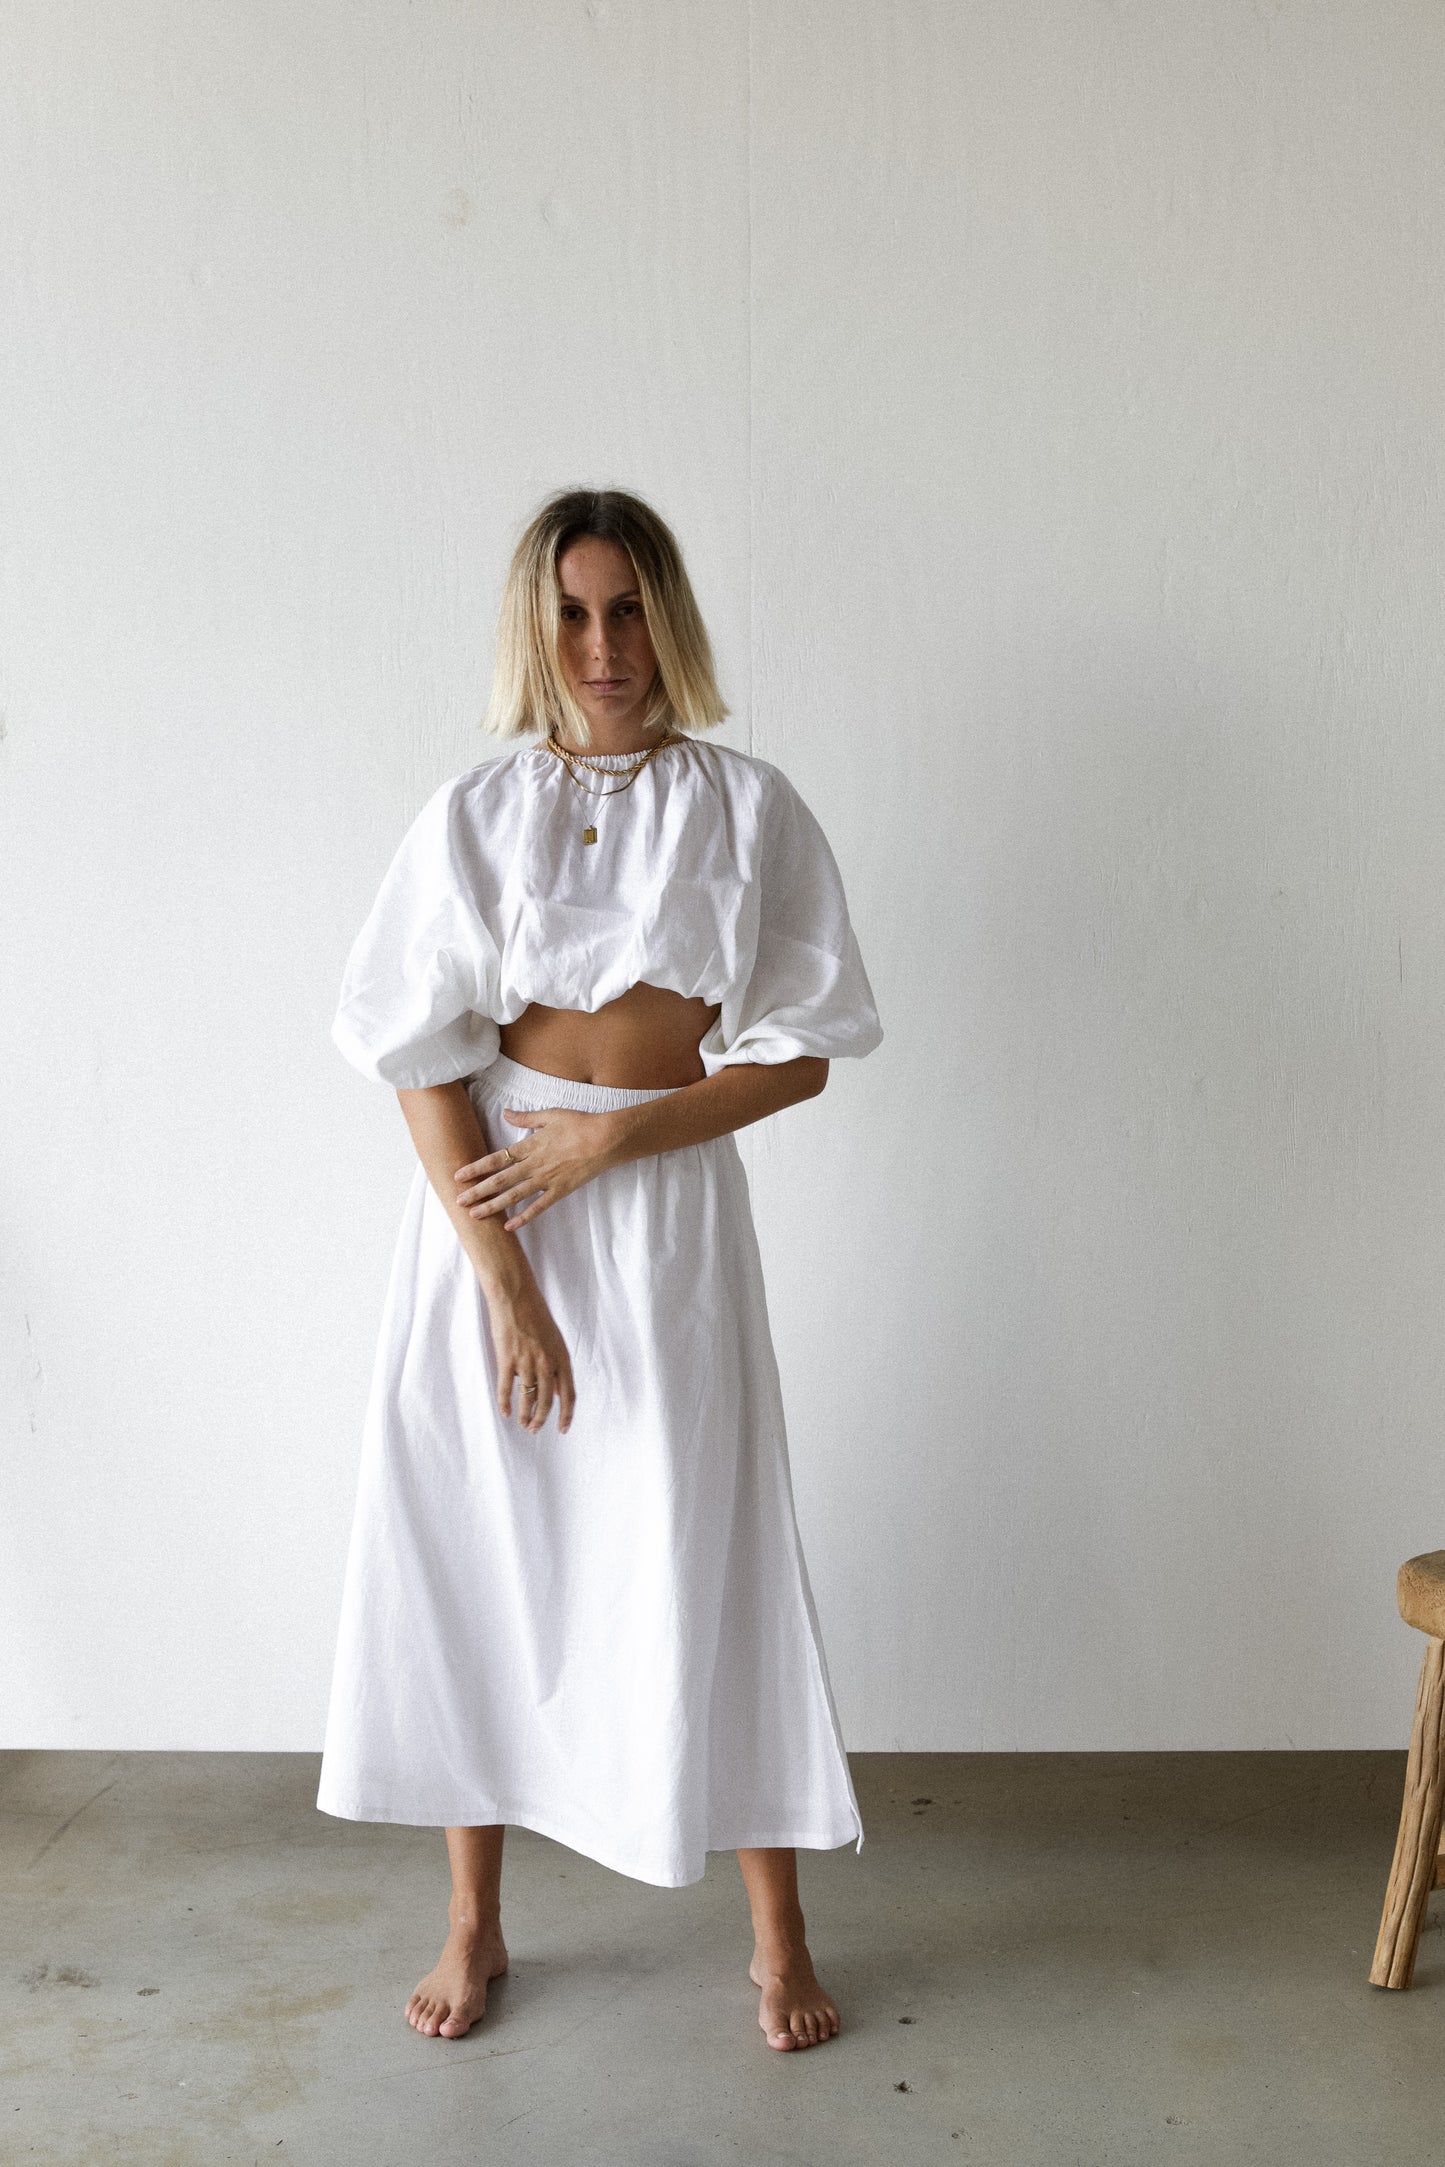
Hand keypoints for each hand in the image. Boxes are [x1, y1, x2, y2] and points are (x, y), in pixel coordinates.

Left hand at [454, 1105, 620, 1230]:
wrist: (606, 1139)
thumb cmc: (580, 1124)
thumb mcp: (551, 1115)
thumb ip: (526, 1118)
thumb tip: (506, 1113)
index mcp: (530, 1146)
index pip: (496, 1159)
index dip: (476, 1168)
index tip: (459, 1176)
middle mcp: (534, 1165)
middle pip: (500, 1181)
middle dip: (477, 1191)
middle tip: (458, 1201)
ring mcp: (546, 1180)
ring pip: (514, 1196)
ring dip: (493, 1206)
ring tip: (475, 1215)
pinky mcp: (560, 1191)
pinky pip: (538, 1208)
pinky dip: (523, 1218)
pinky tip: (509, 1227)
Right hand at [483, 1276, 574, 1432]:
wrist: (515, 1295)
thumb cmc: (535, 1314)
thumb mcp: (555, 1340)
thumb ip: (557, 1366)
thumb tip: (559, 1391)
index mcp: (562, 1357)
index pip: (569, 1394)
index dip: (566, 1415)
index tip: (563, 1428)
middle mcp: (546, 1362)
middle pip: (546, 1401)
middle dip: (541, 1419)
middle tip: (535, 1429)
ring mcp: (526, 1362)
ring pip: (527, 1398)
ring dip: (525, 1415)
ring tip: (523, 1424)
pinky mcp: (506, 1359)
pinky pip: (506, 1389)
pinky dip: (505, 1404)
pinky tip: (506, 1413)